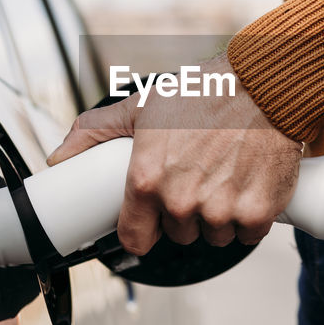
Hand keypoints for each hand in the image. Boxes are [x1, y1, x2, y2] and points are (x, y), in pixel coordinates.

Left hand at [46, 56, 301, 253]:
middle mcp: (181, 201)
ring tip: (226, 175)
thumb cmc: (204, 93)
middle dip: (187, 211)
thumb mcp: (142, 106)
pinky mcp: (257, 213)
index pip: (135, 239)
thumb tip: (60, 156)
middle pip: (179, 233)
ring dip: (220, 215)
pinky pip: (247, 233)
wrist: (264, 86)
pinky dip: (251, 215)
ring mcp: (221, 210)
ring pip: (214, 235)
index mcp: (146, 180)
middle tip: (199, 174)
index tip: (154, 218)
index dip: (144, 229)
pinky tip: (249, 184)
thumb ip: (96, 131)